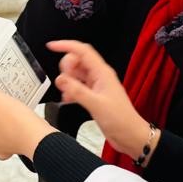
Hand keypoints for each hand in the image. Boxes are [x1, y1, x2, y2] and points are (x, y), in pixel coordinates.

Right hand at [48, 40, 149, 154]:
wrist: (130, 135)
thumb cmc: (121, 120)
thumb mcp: (96, 105)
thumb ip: (77, 91)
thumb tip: (61, 79)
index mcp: (102, 73)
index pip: (82, 51)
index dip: (66, 46)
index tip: (52, 46)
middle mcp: (99, 76)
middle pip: (77, 61)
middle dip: (66, 68)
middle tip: (64, 81)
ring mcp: (96, 86)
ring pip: (76, 74)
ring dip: (68, 81)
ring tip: (68, 94)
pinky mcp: (94, 95)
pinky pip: (77, 86)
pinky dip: (70, 90)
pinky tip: (69, 99)